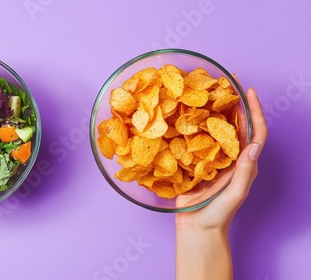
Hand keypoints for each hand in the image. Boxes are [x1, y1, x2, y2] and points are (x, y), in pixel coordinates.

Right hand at [175, 88, 267, 279]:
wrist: (196, 228)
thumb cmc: (219, 214)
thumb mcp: (236, 194)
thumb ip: (244, 172)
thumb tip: (253, 145)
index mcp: (243, 162)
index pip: (255, 132)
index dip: (254, 111)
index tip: (249, 91)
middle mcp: (229, 156)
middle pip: (235, 125)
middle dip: (233, 103)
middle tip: (226, 82)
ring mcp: (212, 158)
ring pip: (215, 129)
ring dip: (212, 110)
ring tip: (205, 92)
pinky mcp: (195, 162)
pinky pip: (195, 139)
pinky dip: (191, 125)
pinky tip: (183, 114)